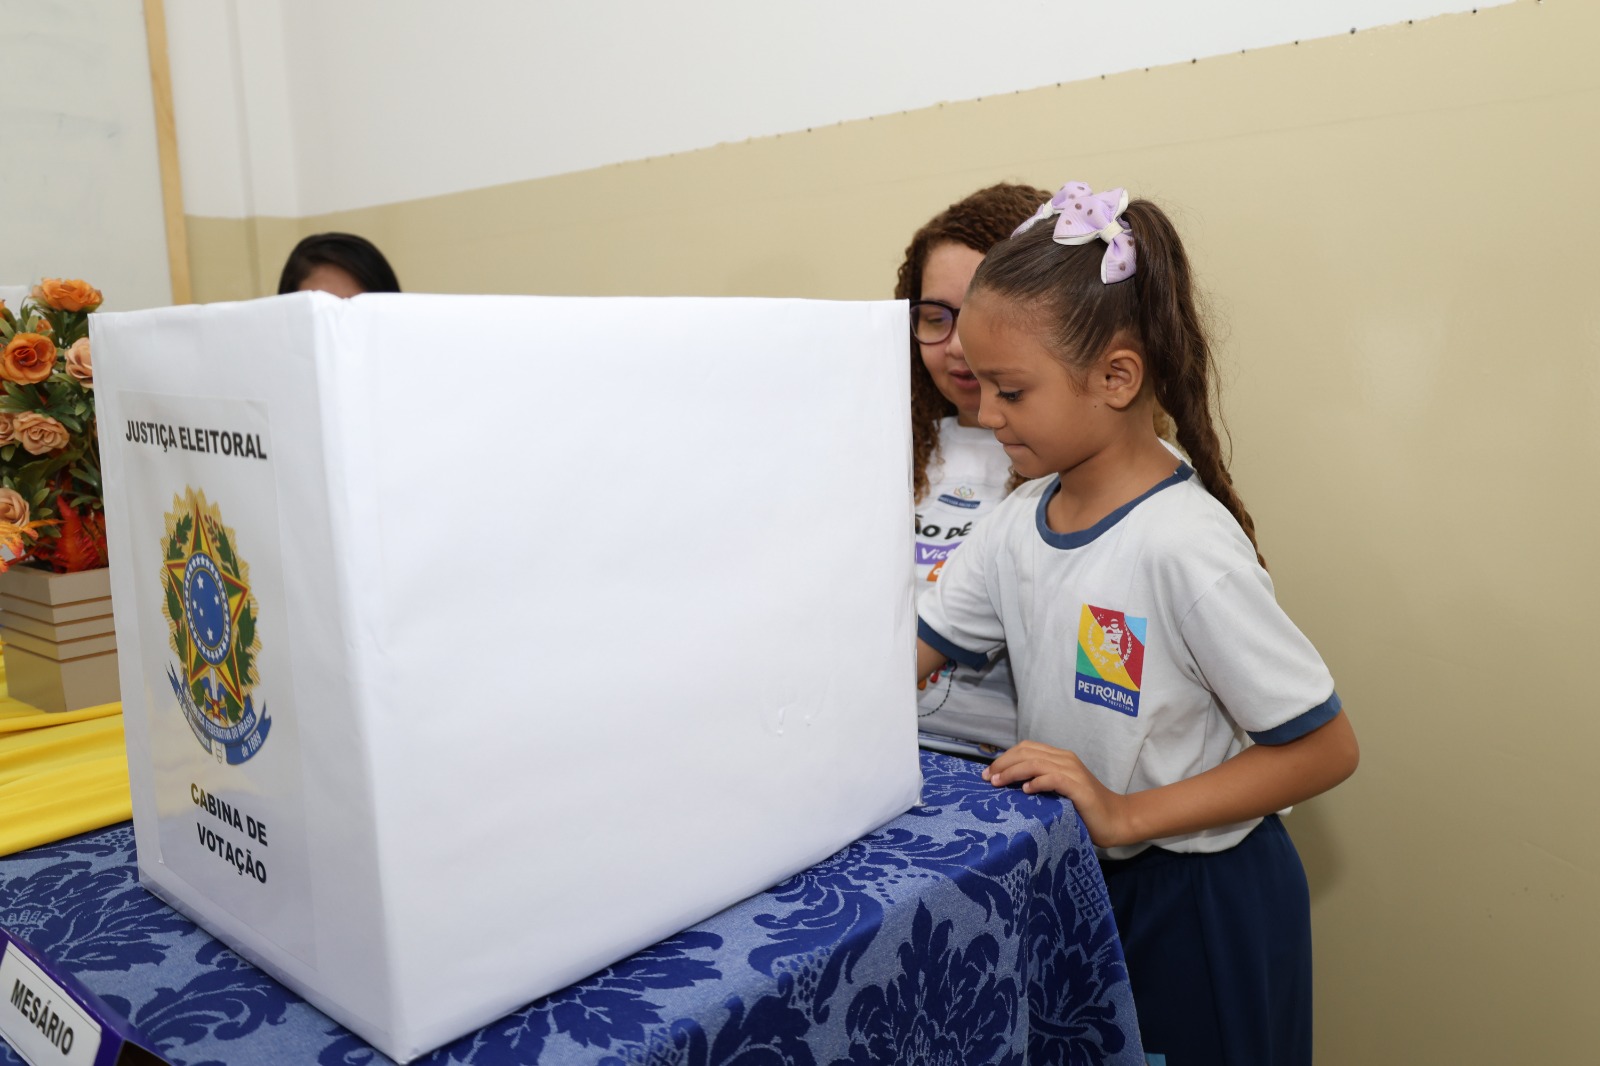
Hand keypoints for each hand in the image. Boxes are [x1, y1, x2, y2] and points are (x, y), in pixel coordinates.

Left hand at [983, 741, 1133, 848]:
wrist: (1116, 820)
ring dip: (1013, 772)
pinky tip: (1025, 791)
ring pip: (1035, 763)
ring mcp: (1073, 772)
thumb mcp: (1058, 791)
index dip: (1005, 758)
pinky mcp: (1079, 787)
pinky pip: (1053, 778)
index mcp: (1059, 757)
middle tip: (987, 778)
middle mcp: (1065, 759)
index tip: (988, 774)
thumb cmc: (1084, 809)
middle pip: (1026, 752)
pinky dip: (1036, 782)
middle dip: (1003, 764)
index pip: (1026, 748)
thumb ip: (1040, 783)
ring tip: (998, 783)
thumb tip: (1009, 786)